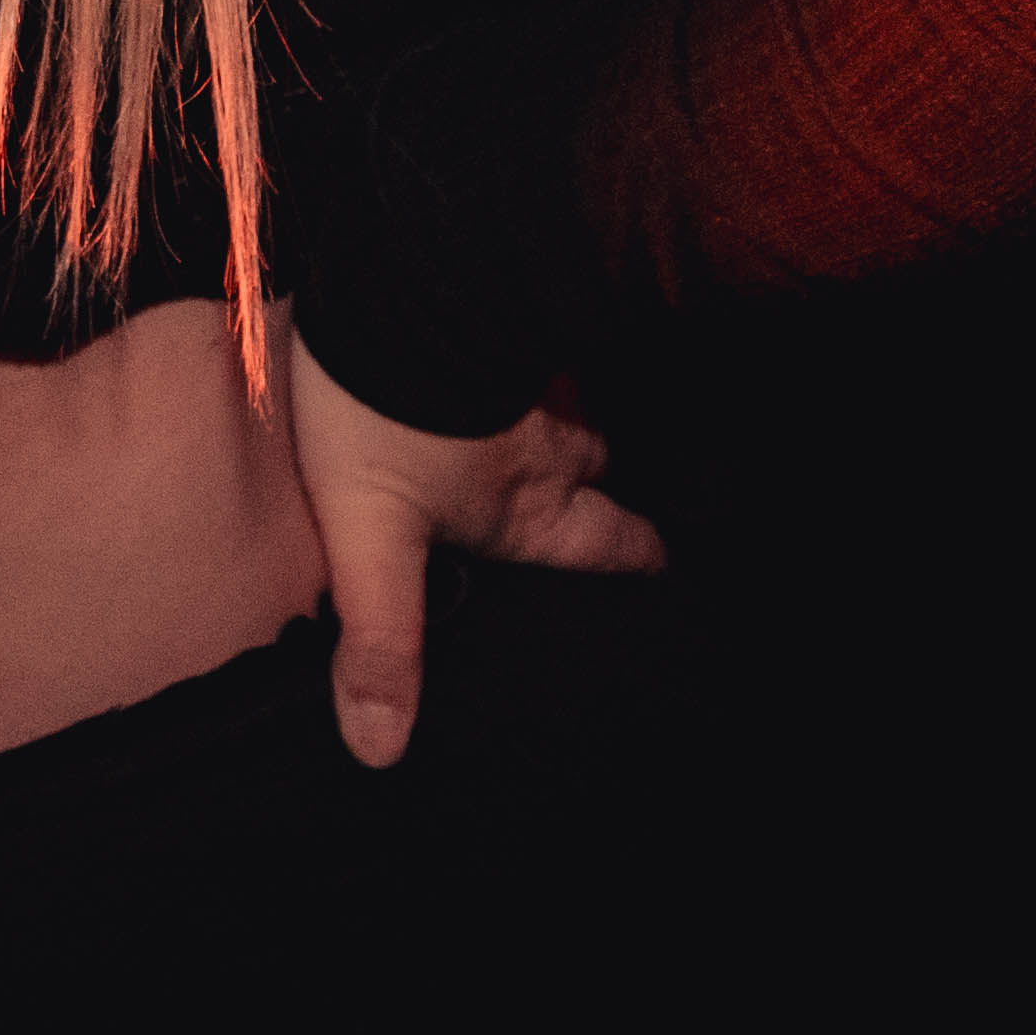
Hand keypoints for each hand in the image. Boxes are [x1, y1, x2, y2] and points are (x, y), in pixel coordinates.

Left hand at [288, 336, 663, 770]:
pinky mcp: (501, 307)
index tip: (663, 564)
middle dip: (608, 485)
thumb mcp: (371, 539)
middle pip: (599, 469)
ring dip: (571, 416)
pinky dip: (534, 351)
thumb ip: (383, 638)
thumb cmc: (381, 417)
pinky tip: (511, 341)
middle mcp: (547, 442)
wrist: (391, 284)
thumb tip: (380, 751)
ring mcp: (531, 370)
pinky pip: (538, 337)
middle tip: (614, 493)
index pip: (608, 544)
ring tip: (563, 425)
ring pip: (573, 403)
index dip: (637, 558)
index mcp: (526, 506)